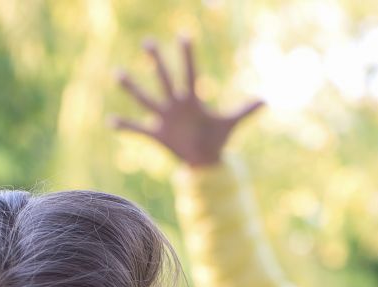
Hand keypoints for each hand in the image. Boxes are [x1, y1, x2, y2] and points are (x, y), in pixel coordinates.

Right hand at [111, 37, 263, 167]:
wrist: (204, 160)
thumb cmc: (216, 138)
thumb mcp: (230, 124)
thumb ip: (245, 111)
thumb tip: (266, 100)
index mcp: (193, 100)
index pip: (191, 73)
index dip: (188, 56)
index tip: (184, 36)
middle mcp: (176, 105)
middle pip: (165, 79)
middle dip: (158, 62)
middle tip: (148, 42)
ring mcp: (164, 118)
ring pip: (146, 99)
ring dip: (133, 87)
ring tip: (118, 73)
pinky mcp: (157, 134)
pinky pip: (138, 129)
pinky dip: (125, 125)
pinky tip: (111, 121)